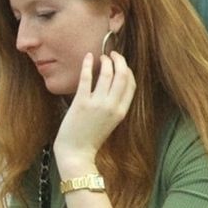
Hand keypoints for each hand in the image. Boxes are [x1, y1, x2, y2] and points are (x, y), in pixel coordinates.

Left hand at [53, 51, 134, 174]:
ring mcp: (97, 104)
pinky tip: (88, 57)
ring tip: (101, 57)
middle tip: (113, 54)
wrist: (76, 153)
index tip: (121, 64)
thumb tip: (112, 86)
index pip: (131, 84)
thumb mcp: (109, 123)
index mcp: (121, 112)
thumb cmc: (90, 138)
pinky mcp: (81, 103)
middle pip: (123, 75)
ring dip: (106, 61)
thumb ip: (113, 106)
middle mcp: (112, 106)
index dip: (128, 70)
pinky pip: (87, 78)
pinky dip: (88, 64)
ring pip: (108, 74)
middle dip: (120, 60)